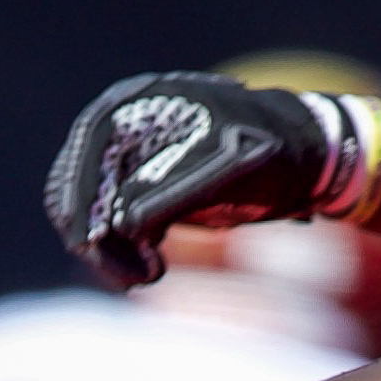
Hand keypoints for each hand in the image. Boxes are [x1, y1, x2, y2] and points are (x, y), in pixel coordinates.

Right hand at [45, 71, 344, 286]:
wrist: (300, 159)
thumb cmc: (271, 154)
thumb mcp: (231, 171)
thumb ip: (176, 192)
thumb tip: (123, 224)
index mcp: (142, 104)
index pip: (91, 147)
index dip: (83, 196)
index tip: (89, 242)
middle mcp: (126, 126)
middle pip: (80, 181)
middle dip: (94, 233)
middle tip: (128, 276)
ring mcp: (129, 158)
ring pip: (90, 208)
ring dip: (107, 249)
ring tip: (145, 277)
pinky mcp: (139, 189)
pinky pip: (110, 224)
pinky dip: (120, 251)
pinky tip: (152, 267)